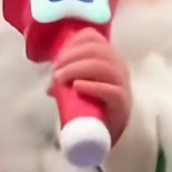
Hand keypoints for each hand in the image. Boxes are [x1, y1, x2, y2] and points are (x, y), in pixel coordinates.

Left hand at [51, 28, 131, 143]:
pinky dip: (92, 86)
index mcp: (107, 56)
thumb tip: (49, 83)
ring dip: (77, 69)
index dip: (74, 42)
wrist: (104, 133)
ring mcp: (122, 84)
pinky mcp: (122, 103)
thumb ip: (65, 77)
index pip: (93, 38)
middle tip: (55, 71)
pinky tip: (77, 86)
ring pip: (103, 67)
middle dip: (71, 57)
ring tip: (60, 79)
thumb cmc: (90, 103)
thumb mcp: (76, 85)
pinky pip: (111, 91)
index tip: (58, 56)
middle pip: (96, 50)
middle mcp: (118, 65)